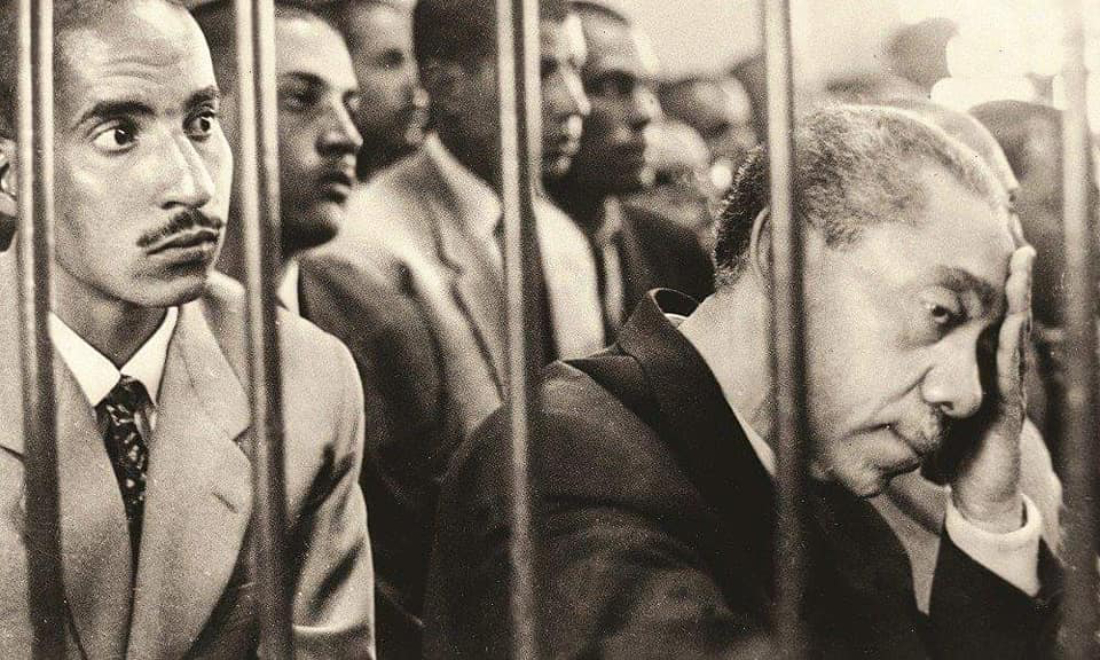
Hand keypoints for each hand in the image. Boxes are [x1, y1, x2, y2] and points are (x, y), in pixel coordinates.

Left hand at [949, 245, 1034, 532]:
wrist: (978, 495)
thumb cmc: (957, 453)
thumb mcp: (936, 412)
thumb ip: (922, 391)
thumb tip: (884, 375)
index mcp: (985, 373)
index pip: (993, 324)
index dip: (999, 293)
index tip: (997, 257)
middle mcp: (1002, 376)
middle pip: (1012, 322)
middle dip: (1018, 286)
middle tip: (1022, 248)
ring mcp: (1010, 392)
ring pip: (1016, 339)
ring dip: (1021, 304)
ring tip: (1023, 270)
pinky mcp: (1009, 412)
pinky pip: (1010, 373)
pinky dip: (1011, 346)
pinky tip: (1013, 323)